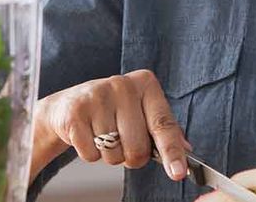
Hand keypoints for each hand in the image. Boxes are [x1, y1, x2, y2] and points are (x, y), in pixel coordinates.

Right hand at [30, 69, 190, 181]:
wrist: (68, 105)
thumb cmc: (113, 110)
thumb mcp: (141, 111)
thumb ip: (165, 129)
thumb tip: (186, 150)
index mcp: (145, 83)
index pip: (163, 124)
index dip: (172, 151)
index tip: (178, 172)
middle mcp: (122, 85)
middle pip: (138, 147)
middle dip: (132, 156)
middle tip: (122, 141)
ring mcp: (97, 97)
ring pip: (114, 154)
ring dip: (110, 155)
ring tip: (102, 134)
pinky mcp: (75, 113)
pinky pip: (91, 155)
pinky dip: (90, 154)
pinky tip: (87, 135)